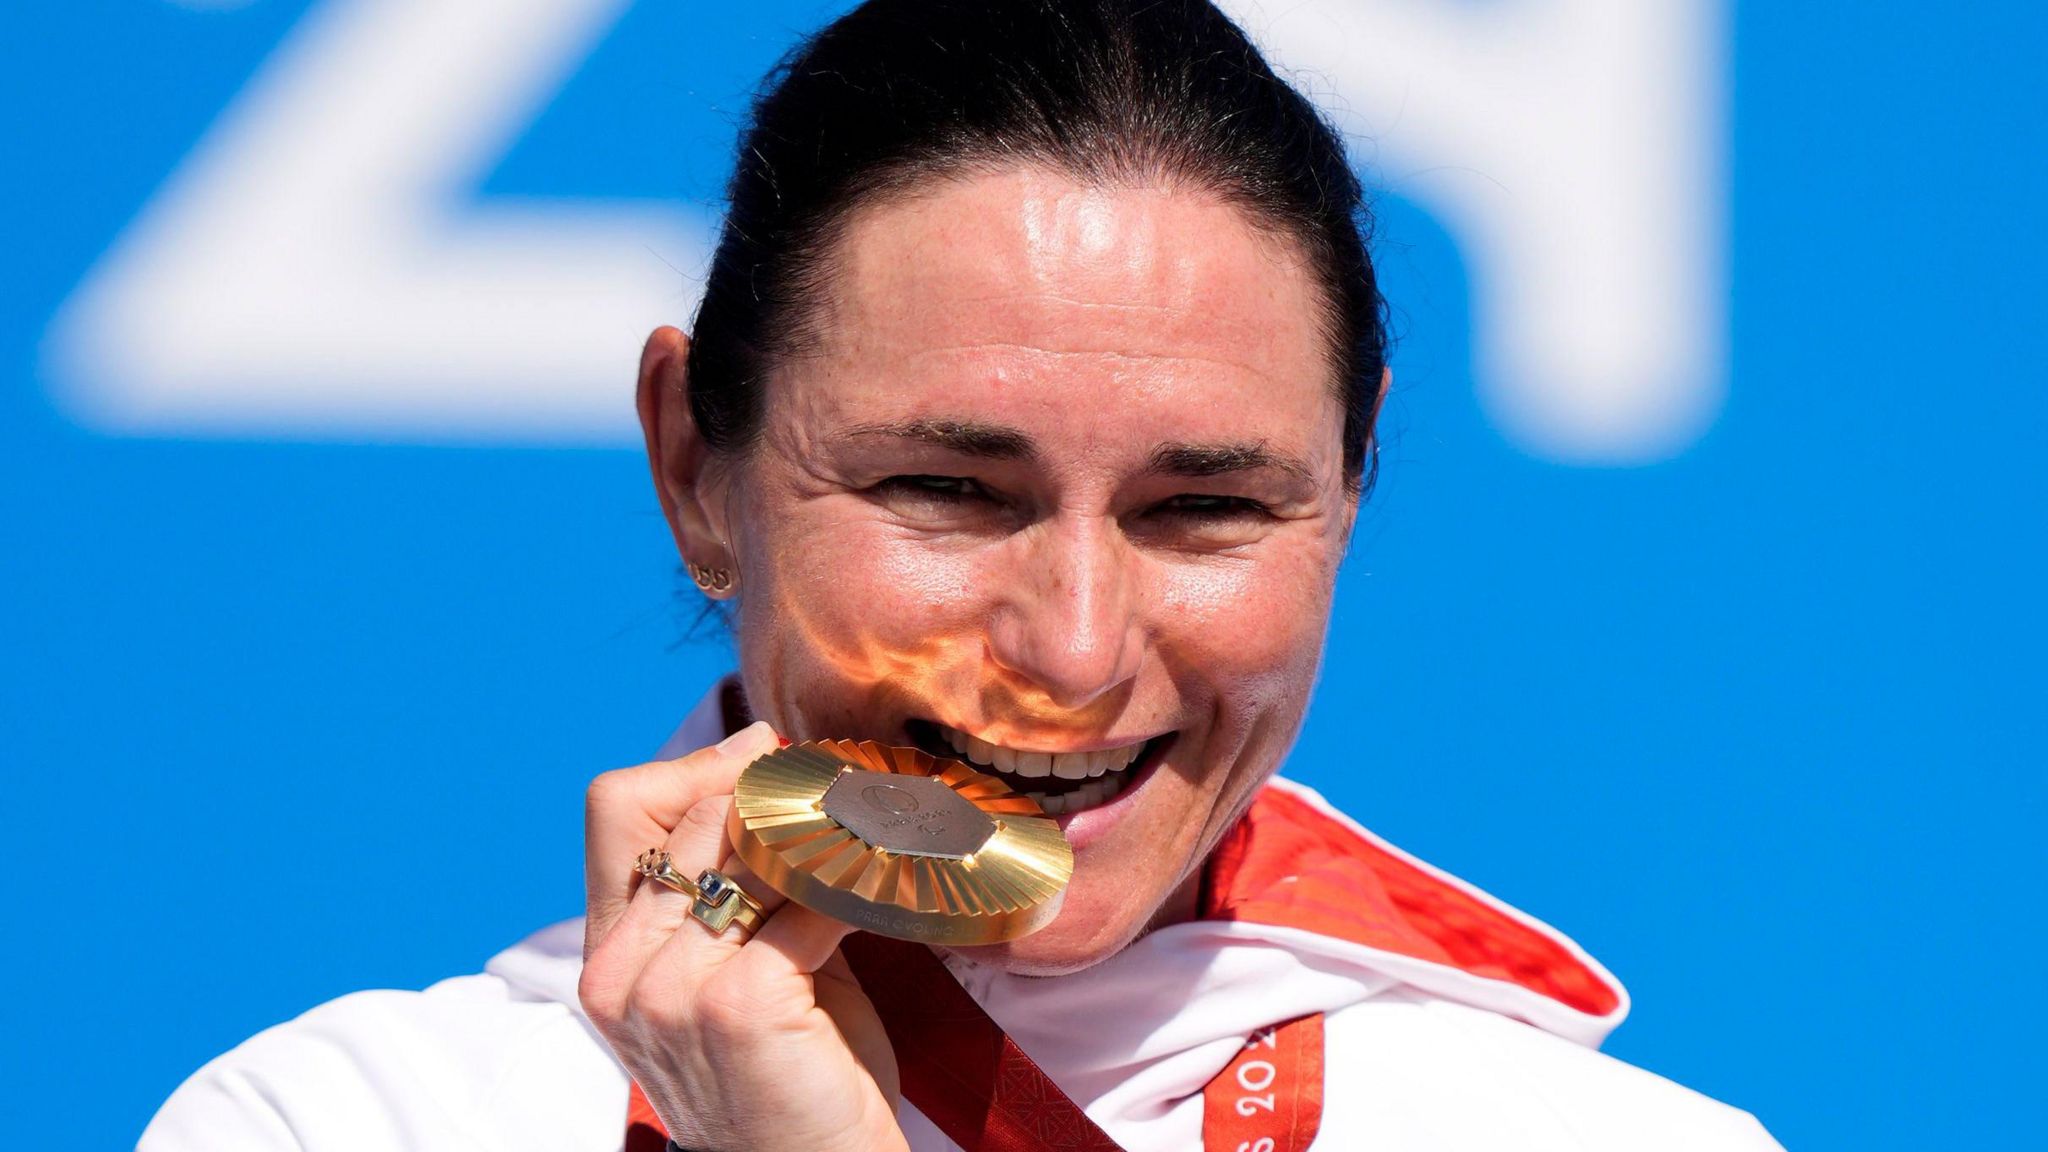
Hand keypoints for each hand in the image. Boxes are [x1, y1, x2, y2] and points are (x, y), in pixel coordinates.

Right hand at [579, 721, 907, 1151]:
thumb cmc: (793, 1075)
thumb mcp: (738, 966)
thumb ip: (735, 879)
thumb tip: (762, 751)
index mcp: (608, 954)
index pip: (617, 805)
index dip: (698, 770)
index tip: (770, 764)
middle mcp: (617, 970)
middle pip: (701, 814)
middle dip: (785, 798)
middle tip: (861, 798)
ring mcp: (669, 989)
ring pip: (755, 847)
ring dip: (832, 833)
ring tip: (888, 833)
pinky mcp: (735, 1004)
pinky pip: (809, 901)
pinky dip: (861, 888)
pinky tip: (895, 896)